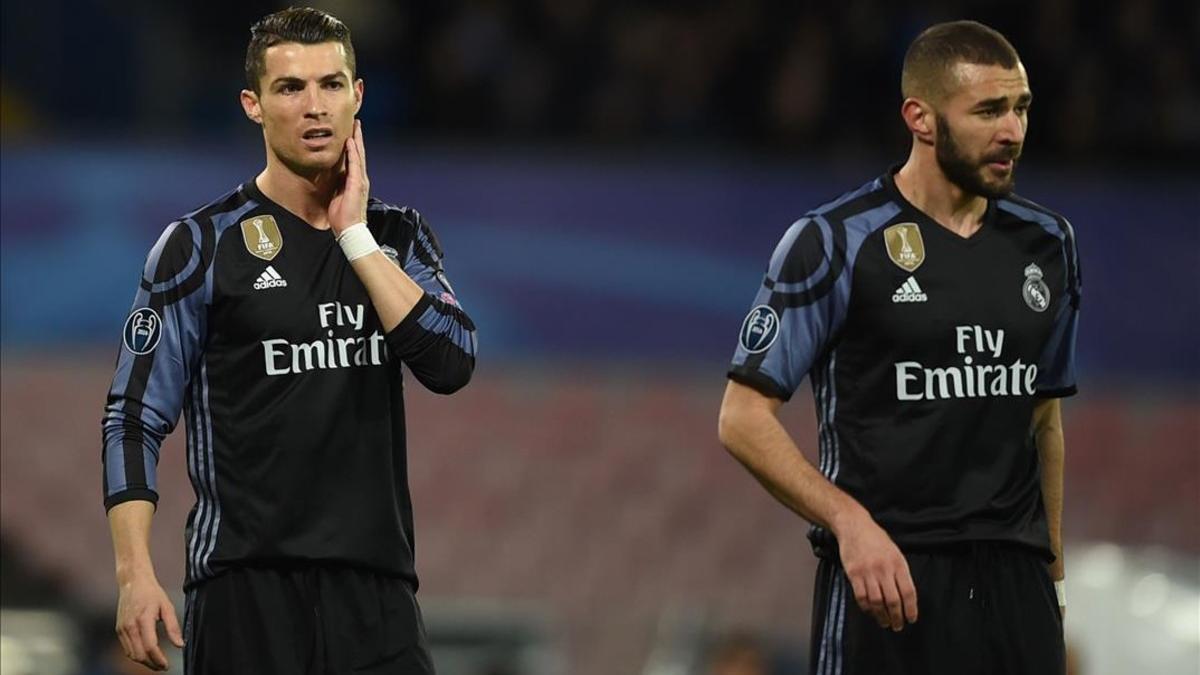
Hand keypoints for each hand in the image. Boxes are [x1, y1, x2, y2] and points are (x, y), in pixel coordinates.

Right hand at [115, 574, 183, 670]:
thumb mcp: (167, 607)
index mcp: (143, 619)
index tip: (167, 665)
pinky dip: (136, 655)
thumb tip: (180, 645)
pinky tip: (146, 655)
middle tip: (163, 667)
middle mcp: (130, 626)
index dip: (159, 659)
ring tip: (157, 663)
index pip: (150, 646)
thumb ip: (173, 627)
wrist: (133, 582)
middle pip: (139, 655)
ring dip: (144, 662)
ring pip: (131, 654)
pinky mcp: (119, 629)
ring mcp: (122, 629)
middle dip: (151, 664)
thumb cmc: (152, 593)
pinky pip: (126, 648)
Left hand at [329, 119, 368, 235]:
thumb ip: (338, 186)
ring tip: (355, 127)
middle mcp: (360, 179)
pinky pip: (354, 164)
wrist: (350, 230)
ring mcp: (360, 181)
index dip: (353, 146)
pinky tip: (350, 142)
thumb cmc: (343, 217)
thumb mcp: (338, 197)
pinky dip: (353, 152)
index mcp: (355, 182)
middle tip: (356, 123)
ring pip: (359, 156)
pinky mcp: (357, 184)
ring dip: (357, 140)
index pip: (355, 160)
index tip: (351, 133)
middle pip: (359, 154)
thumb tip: (334, 178)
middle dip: (358, 138)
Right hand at [836, 512, 918, 630]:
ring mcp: (868, 571)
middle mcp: (884, 569)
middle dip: (897, 617)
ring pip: (877, 601)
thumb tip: (905, 596)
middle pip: (893, 600)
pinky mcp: (854, 573)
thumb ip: (900, 572)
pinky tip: (870, 610)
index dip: (911, 609)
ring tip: (884, 622)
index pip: (908, 592)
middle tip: (897, 626)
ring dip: (881, 616)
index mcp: (898, 563)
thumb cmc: (876, 539)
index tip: (911, 619)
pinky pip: (861, 596)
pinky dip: (866, 607)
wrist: (854, 526)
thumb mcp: (894, 552)